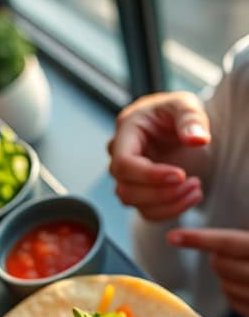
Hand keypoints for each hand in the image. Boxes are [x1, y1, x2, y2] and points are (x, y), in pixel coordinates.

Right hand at [108, 92, 210, 220]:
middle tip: (193, 182)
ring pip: (135, 204)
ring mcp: (127, 178)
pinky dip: (170, 210)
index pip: (124, 163)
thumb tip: (197, 139)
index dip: (148, 175)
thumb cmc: (176, 112)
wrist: (179, 127)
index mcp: (126, 131)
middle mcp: (120, 157)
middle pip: (126, 189)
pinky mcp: (139, 192)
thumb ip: (191, 118)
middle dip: (161, 192)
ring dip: (167, 203)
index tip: (180, 175)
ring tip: (196, 189)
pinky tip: (192, 196)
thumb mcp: (186, 105)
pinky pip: (147, 211)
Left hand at [168, 226, 248, 316]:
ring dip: (226, 278)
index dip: (199, 238)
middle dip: (217, 258)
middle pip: (221, 264)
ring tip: (243, 272)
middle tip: (225, 255)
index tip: (172, 236)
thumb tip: (215, 242)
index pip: (228, 242)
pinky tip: (246, 288)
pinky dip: (234, 295)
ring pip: (225, 285)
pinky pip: (235, 304)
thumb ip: (240, 242)